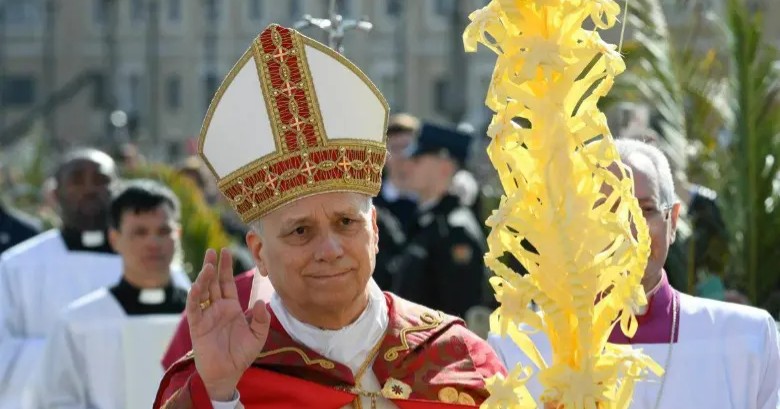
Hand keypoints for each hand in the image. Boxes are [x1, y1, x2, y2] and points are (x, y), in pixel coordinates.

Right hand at [187, 248, 270, 400]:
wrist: (227, 373)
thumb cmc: (242, 355)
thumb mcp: (258, 336)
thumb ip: (261, 319)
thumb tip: (261, 302)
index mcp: (231, 308)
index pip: (228, 283)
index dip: (226, 268)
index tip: (226, 251)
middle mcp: (218, 308)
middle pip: (214, 283)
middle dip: (213, 266)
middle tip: (213, 250)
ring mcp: (207, 316)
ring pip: (203, 292)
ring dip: (204, 278)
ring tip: (209, 265)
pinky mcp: (197, 326)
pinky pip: (195, 309)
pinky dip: (195, 297)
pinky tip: (197, 285)